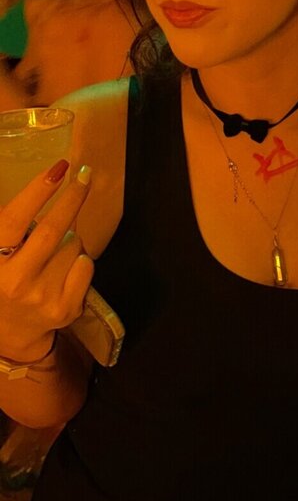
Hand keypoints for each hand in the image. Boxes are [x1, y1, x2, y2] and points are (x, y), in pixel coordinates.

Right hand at [0, 162, 93, 360]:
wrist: (11, 333)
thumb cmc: (4, 278)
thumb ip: (11, 224)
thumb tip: (48, 178)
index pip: (14, 219)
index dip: (38, 190)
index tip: (59, 168)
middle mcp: (15, 281)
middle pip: (52, 230)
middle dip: (72, 197)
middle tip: (85, 175)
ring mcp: (42, 297)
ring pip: (74, 245)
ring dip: (71, 238)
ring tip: (53, 253)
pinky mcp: (65, 308)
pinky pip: (86, 265)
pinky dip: (80, 259)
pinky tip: (64, 270)